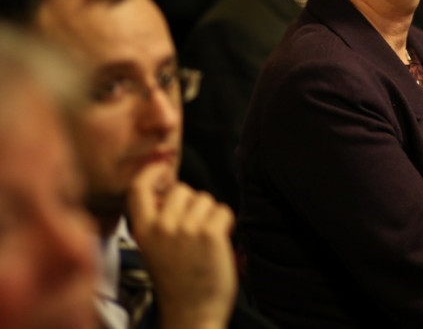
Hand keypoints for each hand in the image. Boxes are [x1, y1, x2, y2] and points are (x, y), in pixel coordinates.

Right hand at [127, 163, 236, 328]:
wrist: (192, 313)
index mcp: (142, 230)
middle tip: (192, 231)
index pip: (138, 187)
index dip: (152, 172)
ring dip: (210, 215)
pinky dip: (226, 224)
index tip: (163, 167)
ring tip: (203, 242)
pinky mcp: (210, 233)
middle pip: (182, 189)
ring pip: (206, 199)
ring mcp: (186, 229)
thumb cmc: (177, 280)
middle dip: (192, 203)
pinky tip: (218, 244)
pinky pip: (224, 211)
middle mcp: (161, 226)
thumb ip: (159, 219)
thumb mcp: (154, 248)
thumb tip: (172, 187)